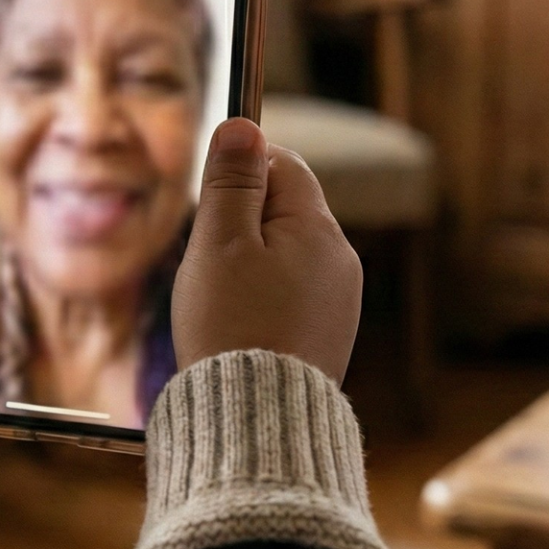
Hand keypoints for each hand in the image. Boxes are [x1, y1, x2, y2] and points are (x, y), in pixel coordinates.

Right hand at [171, 118, 361, 382]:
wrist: (256, 423)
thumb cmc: (231, 328)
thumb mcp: (220, 243)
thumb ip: (232, 181)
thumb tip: (243, 125)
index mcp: (318, 230)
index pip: (283, 164)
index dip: (239, 173)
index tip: (210, 210)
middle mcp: (339, 261)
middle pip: (284, 209)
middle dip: (240, 224)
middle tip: (209, 264)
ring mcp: (337, 301)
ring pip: (284, 253)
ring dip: (248, 264)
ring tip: (221, 304)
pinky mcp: (326, 335)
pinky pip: (289, 294)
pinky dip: (261, 300)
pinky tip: (239, 328)